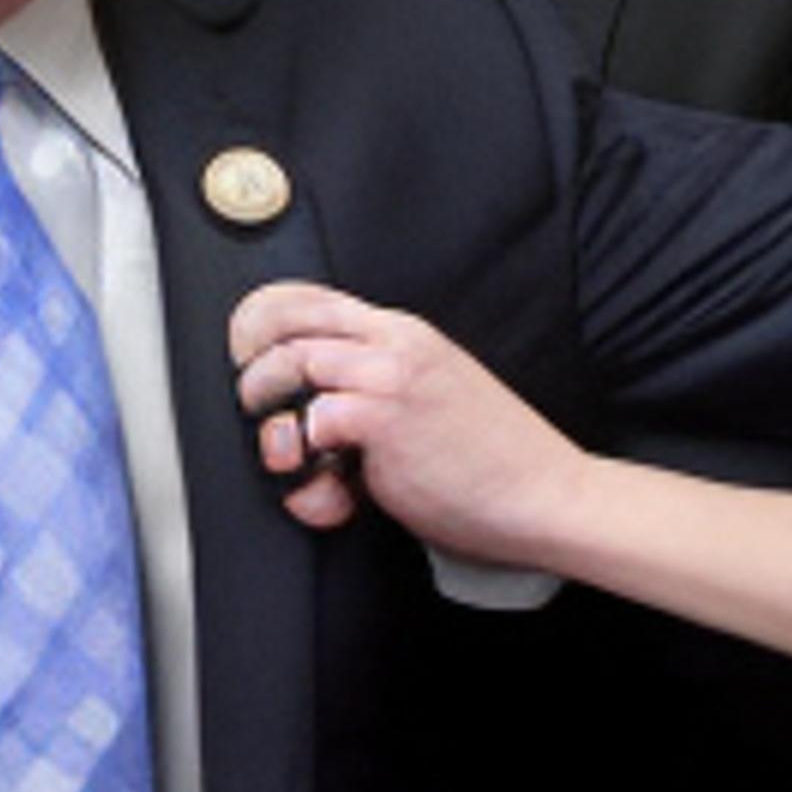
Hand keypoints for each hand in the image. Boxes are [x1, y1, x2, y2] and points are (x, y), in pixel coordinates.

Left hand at [229, 281, 585, 561]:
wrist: (545, 494)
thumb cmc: (491, 461)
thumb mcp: (430, 400)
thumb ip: (374, 393)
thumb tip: (313, 422)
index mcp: (404, 333)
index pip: (313, 297)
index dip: (263, 319)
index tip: (246, 353)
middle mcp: (395, 344)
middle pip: (287, 319)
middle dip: (252, 362)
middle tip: (255, 405)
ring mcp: (391, 377)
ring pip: (290, 365)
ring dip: (271, 415)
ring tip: (291, 453)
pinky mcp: (387, 418)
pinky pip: (314, 420)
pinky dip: (306, 465)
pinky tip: (333, 494)